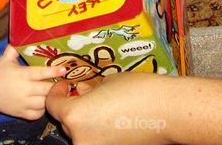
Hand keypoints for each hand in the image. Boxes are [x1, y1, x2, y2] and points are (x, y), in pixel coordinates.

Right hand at [0, 45, 64, 119]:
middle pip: (47, 89)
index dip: (54, 71)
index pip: (42, 73)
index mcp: (23, 74)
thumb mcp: (5, 59)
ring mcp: (23, 103)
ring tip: (56, 93)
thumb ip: (14, 48)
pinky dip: (42, 110)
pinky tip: (43, 103)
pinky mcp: (21, 113)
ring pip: (44, 103)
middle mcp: (25, 89)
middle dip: (57, 86)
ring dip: (51, 98)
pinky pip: (37, 115)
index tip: (64, 69)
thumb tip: (21, 36)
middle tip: (64, 83)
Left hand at [46, 74, 171, 144]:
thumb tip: (81, 93)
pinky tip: (113, 119)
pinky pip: (97, 140)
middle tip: (84, 94)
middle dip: (73, 107)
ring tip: (102, 107)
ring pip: (80, 134)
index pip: (52, 105)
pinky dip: (99, 132)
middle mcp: (80, 138)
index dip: (56, 92)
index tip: (64, 87)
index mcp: (75, 115)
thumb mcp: (107, 83)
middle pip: (66, 122)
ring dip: (85, 122)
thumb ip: (89, 90)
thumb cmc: (139, 91)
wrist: (168, 111)